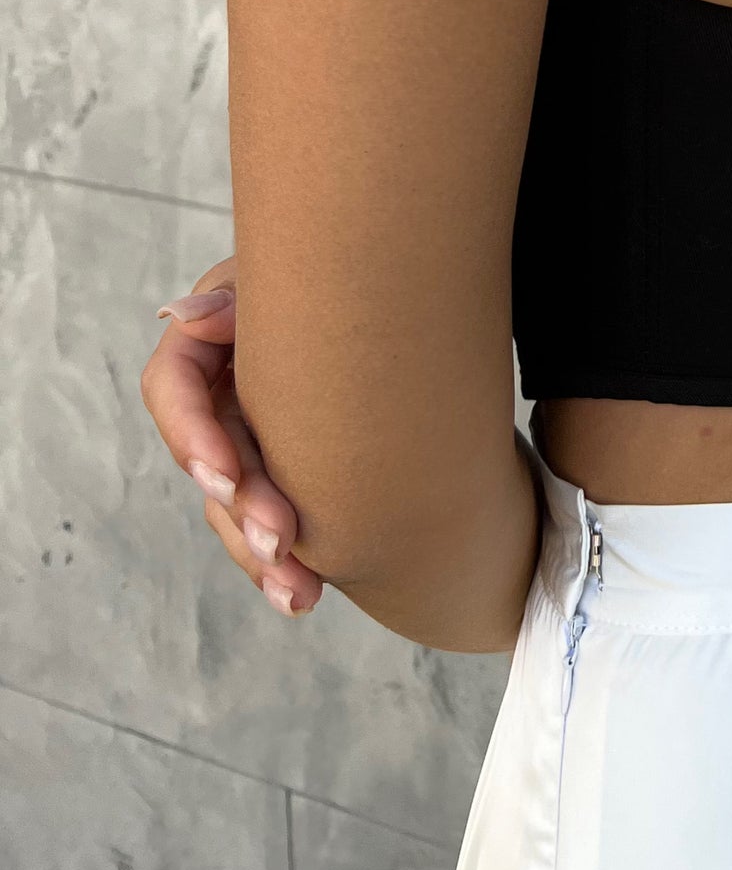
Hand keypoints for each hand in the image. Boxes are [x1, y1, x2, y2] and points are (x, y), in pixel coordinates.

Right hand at [140, 255, 324, 616]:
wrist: (418, 305)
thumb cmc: (352, 273)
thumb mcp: (301, 274)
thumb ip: (244, 298)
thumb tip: (182, 317)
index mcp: (212, 337)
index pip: (174, 387)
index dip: (192, 435)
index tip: (226, 477)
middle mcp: (221, 392)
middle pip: (210, 461)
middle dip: (242, 509)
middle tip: (283, 541)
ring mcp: (249, 437)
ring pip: (235, 507)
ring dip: (262, 554)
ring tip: (300, 591)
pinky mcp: (281, 473)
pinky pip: (266, 523)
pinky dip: (283, 564)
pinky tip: (305, 597)